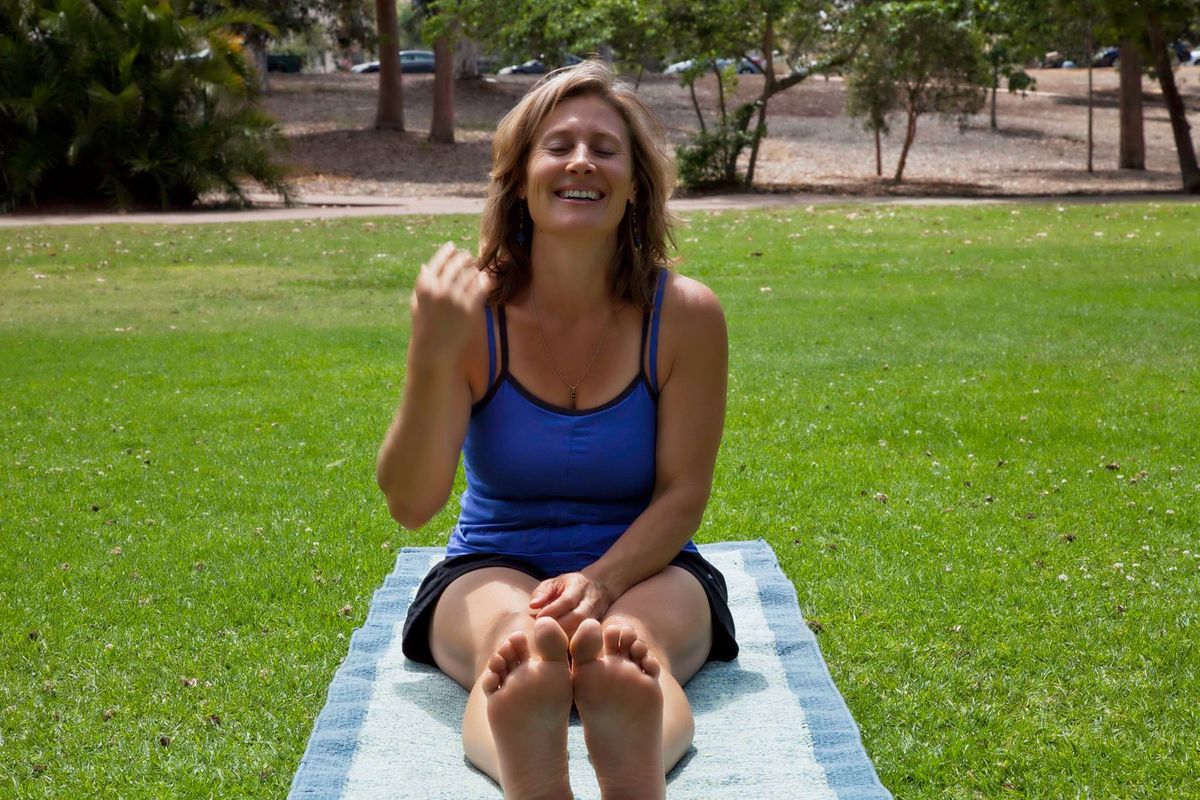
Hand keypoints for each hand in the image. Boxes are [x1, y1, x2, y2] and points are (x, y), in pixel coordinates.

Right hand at [408, 242, 489, 363]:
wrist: (435, 350)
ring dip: (473, 268)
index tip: (453, 247)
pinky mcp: (470, 307)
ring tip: (475, 268)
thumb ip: (421, 284)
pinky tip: (484, 278)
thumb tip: (424, 266)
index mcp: (425, 285)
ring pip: (470, 273)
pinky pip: (480, 286)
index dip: (447, 251)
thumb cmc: (424, 328)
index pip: (438, 260)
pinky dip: (483, 279)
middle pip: (456, 263)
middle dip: (463, 257)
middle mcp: (440, 288)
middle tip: (468, 256)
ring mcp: (456, 297)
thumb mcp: (416, 304)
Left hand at [528, 572, 614, 638]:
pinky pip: (585, 638)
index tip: (538, 618)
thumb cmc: (570, 586)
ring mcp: (596, 616)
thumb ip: (543, 592)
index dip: (553, 610)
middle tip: (542, 631)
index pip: (568, 600)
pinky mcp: (597, 629)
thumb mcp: (555, 583)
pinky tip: (558, 646)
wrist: (600, 587)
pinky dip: (571, 644)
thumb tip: (533, 606)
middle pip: (577, 617)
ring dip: (564, 637)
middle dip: (558, 626)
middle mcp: (590, 602)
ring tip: (548, 639)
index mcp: (579, 587)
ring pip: (582, 630)